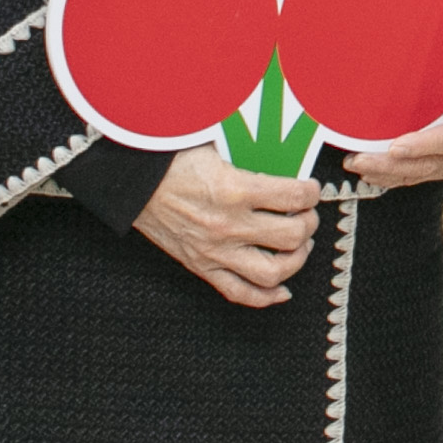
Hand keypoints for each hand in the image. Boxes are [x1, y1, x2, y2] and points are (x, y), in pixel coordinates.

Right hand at [132, 148, 321, 305]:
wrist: (130, 184)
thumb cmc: (169, 160)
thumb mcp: (213, 145)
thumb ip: (246, 152)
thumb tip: (279, 152)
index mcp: (233, 189)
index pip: (294, 197)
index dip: (312, 192)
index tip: (312, 189)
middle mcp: (228, 225)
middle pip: (291, 236)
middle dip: (308, 224)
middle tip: (306, 215)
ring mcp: (215, 251)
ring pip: (272, 272)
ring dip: (295, 261)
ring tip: (298, 246)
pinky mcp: (202, 267)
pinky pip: (239, 293)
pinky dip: (265, 297)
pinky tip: (281, 290)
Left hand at [344, 119, 442, 189]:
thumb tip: (440, 26)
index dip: (424, 145)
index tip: (396, 147)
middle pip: (432, 163)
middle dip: (391, 165)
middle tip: (360, 160)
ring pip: (424, 173)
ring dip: (388, 172)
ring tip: (360, 166)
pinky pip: (423, 174)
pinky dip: (397, 175)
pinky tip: (376, 174)